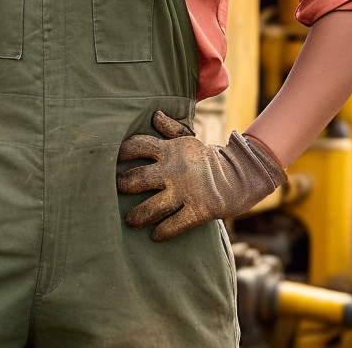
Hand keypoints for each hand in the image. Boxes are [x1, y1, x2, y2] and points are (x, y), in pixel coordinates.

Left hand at [116, 111, 286, 241]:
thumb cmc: (208, 157)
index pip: (138, 146)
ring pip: (153, 207)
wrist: (241, 175)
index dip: (122, 152)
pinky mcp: (198, 210)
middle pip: (139, 178)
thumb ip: (170, 129)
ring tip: (129, 221)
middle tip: (114, 191)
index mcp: (170, 150)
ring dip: (138, 216)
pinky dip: (163, 231)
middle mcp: (174, 170)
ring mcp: (185, 191)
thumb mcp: (189, 139)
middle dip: (122, 186)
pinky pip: (175, 225)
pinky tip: (154, 236)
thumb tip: (154, 115)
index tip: (111, 159)